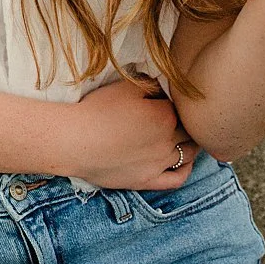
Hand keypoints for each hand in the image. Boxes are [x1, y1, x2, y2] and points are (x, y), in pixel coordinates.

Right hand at [66, 79, 196, 189]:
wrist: (74, 141)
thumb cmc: (96, 111)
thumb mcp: (124, 87)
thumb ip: (149, 83)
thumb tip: (162, 85)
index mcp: (165, 115)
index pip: (180, 107)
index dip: (173, 102)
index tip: (164, 99)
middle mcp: (168, 140)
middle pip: (189, 130)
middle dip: (187, 122)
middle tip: (177, 117)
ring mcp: (159, 163)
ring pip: (188, 153)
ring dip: (191, 144)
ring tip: (184, 137)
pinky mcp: (148, 180)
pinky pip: (177, 179)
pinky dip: (187, 170)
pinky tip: (185, 163)